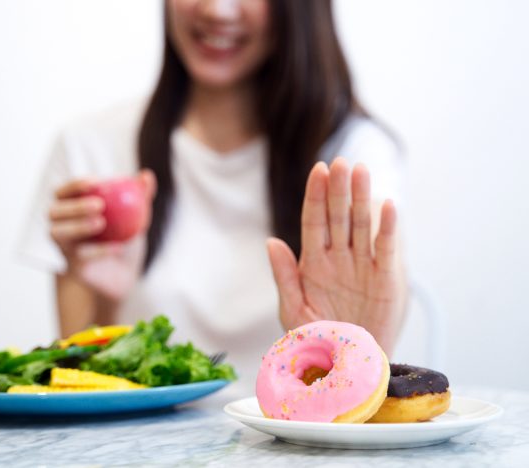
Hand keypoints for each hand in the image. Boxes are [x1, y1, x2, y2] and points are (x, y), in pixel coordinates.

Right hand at [49, 170, 156, 300]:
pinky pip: (79, 256)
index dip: (75, 185)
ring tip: (101, 223)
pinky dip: (99, 250)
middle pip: (55, 211)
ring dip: (77, 226)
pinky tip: (118, 247)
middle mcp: (60, 225)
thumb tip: (147, 176)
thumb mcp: (136, 216)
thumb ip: (140, 196)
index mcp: (70, 207)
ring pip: (57, 233)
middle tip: (99, 205)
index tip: (96, 182)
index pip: (63, 191)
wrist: (124, 273)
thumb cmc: (125, 236)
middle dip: (74, 206)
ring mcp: (63, 247)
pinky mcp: (71, 266)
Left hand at [267, 158, 404, 354]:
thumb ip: (284, 275)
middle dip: (339, 189)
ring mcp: (362, 265)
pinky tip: (387, 206)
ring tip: (361, 171)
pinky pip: (386, 248)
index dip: (316, 196)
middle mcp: (338, 258)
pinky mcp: (385, 277)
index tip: (318, 170)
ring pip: (362, 224)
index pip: (314, 221)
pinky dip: (388, 228)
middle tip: (341, 162)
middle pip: (338, 216)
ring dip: (362, 198)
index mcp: (313, 263)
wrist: (347, 365)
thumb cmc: (316, 339)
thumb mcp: (292, 310)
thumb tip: (271, 241)